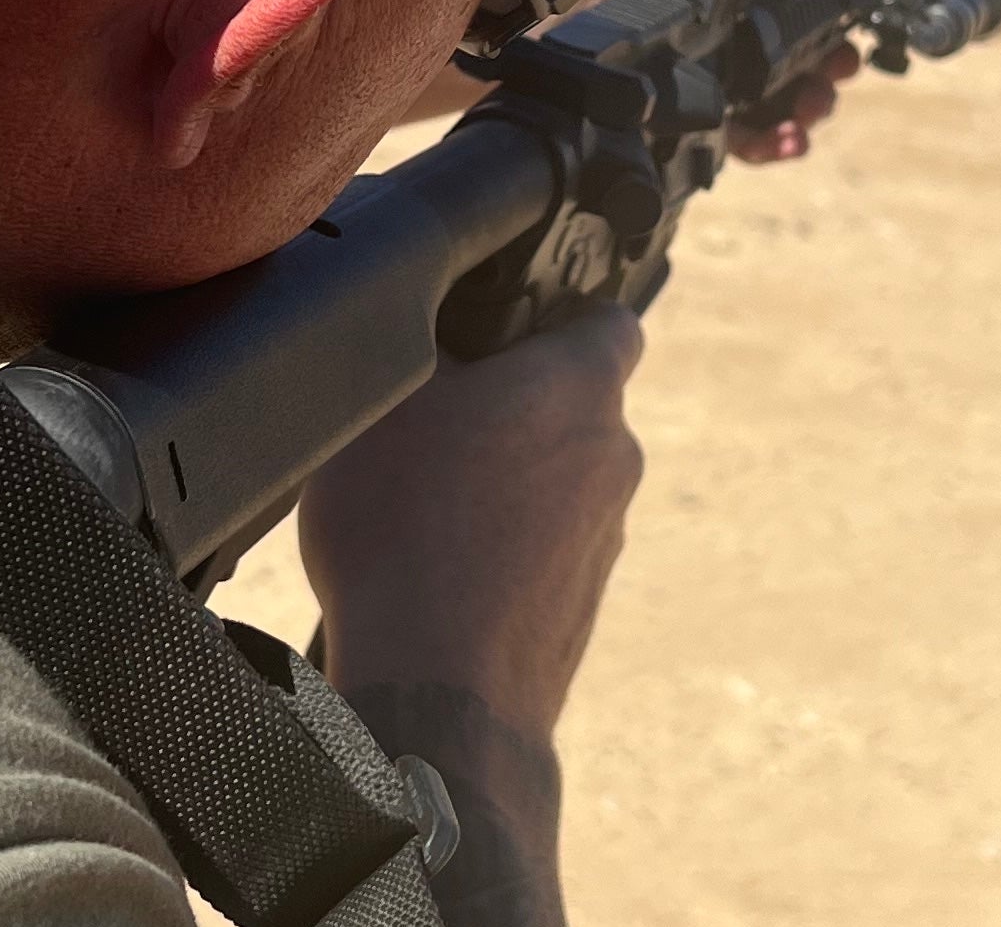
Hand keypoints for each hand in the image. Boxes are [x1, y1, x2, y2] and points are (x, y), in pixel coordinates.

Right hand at [299, 309, 644, 923]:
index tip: (505, 325)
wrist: (436, 689)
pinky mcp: (581, 605)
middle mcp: (613, 457)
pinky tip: (435, 562)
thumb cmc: (407, 526)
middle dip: (511, 404)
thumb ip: (431, 343)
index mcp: (579, 385)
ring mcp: (605, 539)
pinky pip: (544, 547)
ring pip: (556, 479)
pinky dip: (502, 544)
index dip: (560, 311)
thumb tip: (442, 324)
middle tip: (433, 416)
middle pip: (570, 403)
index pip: (608, 320)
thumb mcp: (387, 394)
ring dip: (505, 479)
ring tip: (422, 502)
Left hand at [609, 0, 928, 163]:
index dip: (857, 3)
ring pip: (777, 87)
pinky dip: (768, 138)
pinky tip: (780, 138)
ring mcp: (701, 45)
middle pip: (805, 39)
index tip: (874, 23)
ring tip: (807, 110)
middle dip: (835, 61)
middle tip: (840, 70)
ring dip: (809, 103)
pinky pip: (735, 126)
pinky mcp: (674, 89)